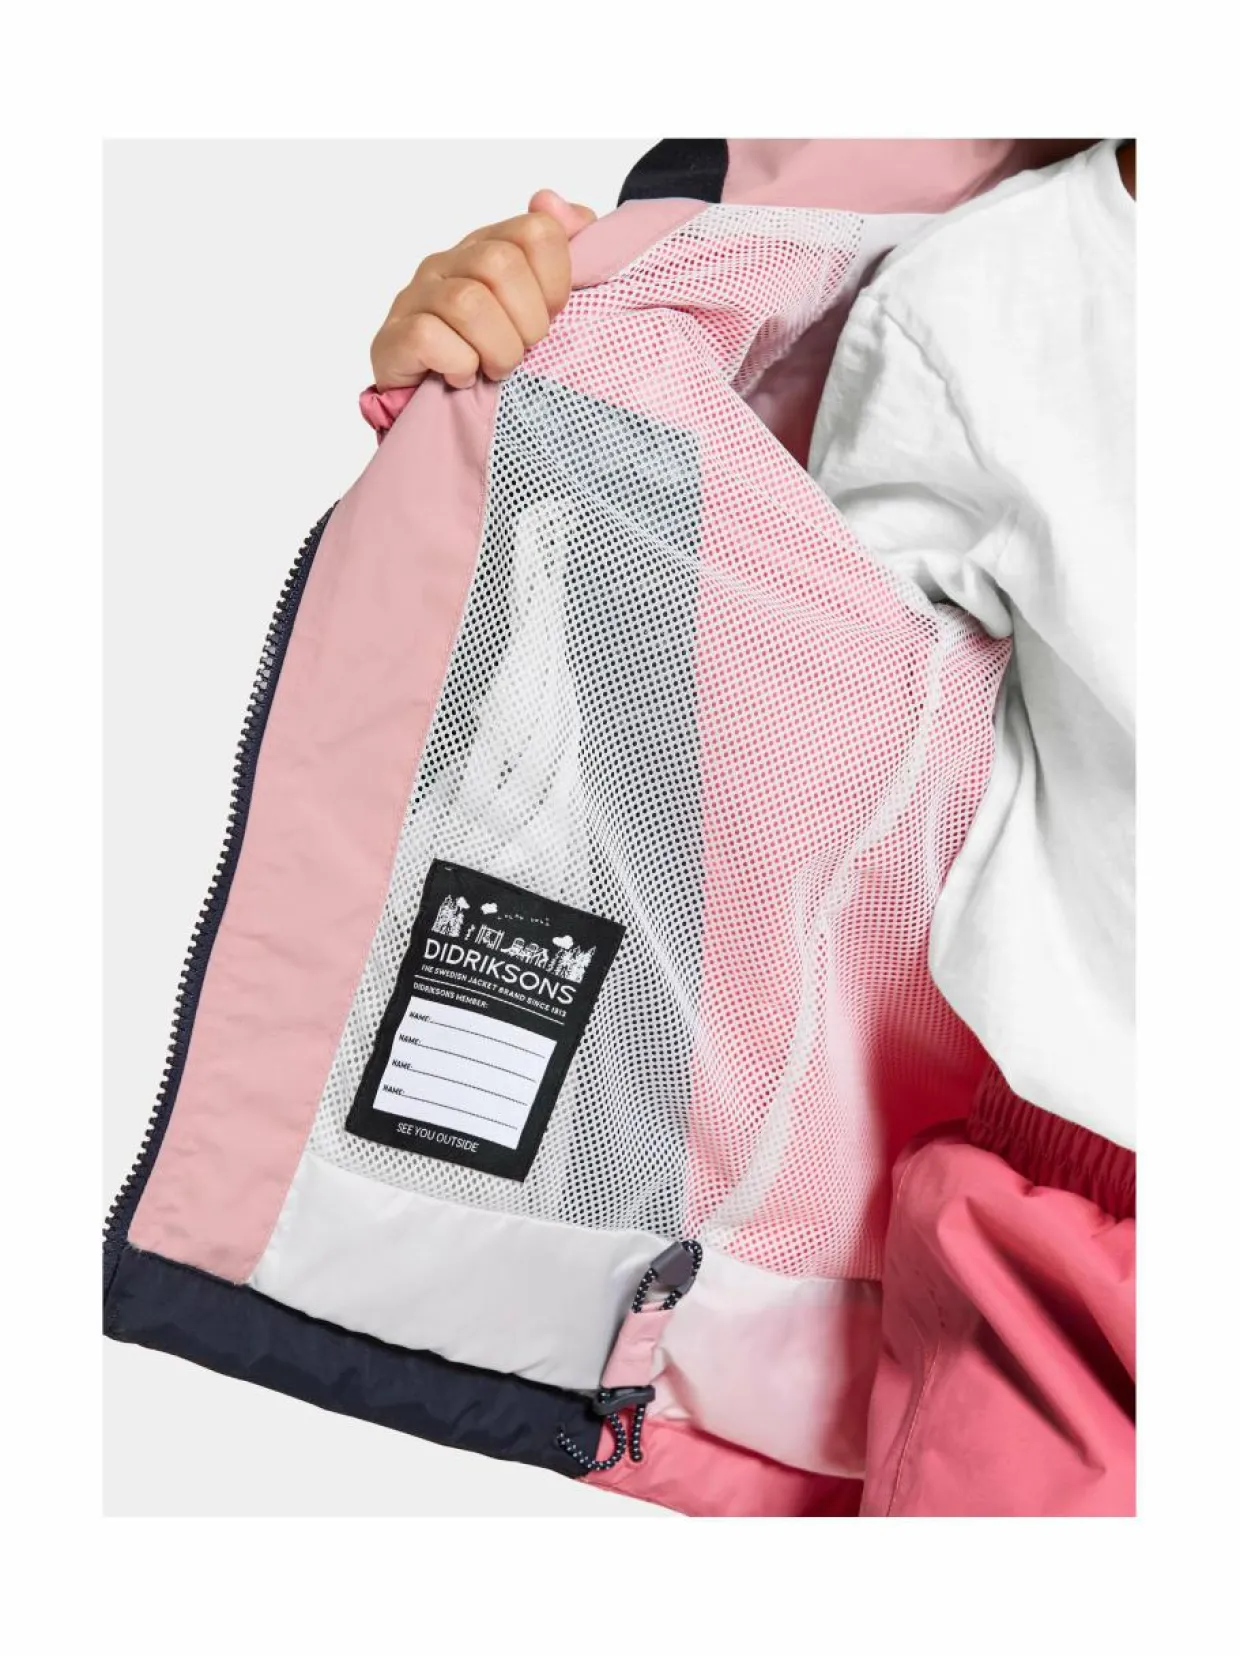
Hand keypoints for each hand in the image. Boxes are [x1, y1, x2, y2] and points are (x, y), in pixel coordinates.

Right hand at [370, 189, 596, 390]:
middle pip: (501, 263)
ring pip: (468, 302)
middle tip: (522, 350)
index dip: (556, 282)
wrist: (436, 409)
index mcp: (488, 246)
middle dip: (528, 321)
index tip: (549, 316)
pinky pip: (429, 336)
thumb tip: (560, 207)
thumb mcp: (537, 306)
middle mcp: (449, 262)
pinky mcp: (394, 336)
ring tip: (495, 369)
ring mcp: (417, 296)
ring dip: (498, 349)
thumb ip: (558, 254)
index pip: (537, 231)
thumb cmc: (489, 353)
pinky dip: (459, 364)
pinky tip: (463, 376)